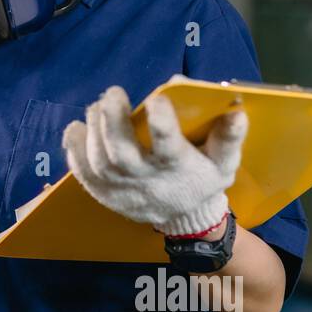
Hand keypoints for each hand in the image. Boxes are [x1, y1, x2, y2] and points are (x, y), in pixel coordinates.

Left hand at [61, 79, 246, 235]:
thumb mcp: (224, 162)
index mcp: (178, 168)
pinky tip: (75, 129)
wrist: (186, 218)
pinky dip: (75, 152)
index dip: (161, 123)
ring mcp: (123, 191)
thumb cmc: (203, 178)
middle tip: (111, 93)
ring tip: (96, 106)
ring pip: (100, 163)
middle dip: (113, 123)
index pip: (168, 147)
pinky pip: (85, 176)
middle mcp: (147, 181)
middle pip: (122, 155)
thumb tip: (236, 112)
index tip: (155, 99)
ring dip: (93, 132)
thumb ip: (228, 138)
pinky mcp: (106, 196)